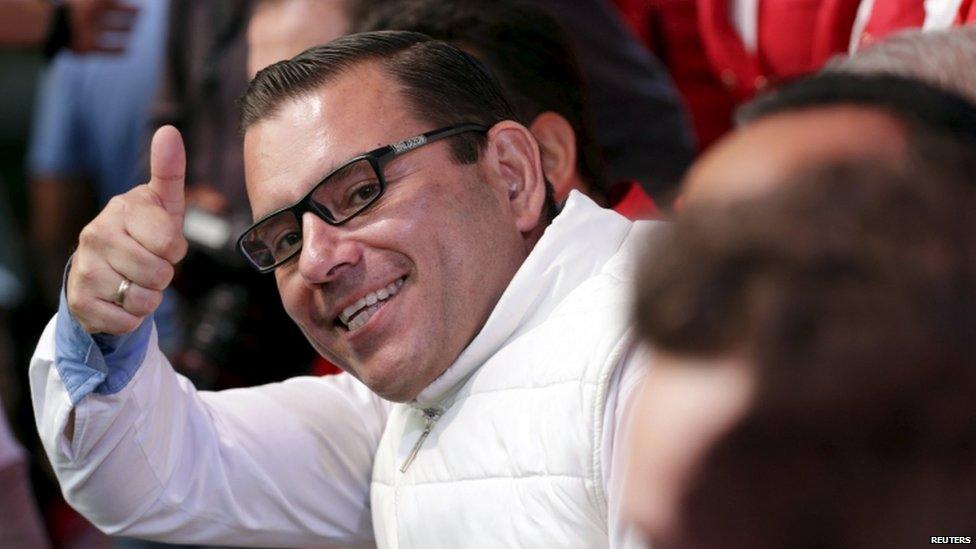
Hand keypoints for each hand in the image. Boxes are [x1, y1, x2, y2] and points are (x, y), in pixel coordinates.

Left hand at [66, 0, 138, 54]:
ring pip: (111, 31)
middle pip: (113, 16)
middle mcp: (94, 18)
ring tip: (134, 31)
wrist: (58, 24)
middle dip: (126, 14)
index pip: (112, 3)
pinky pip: (106, 50)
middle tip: (140, 12)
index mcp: (94, 5)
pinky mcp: (89, 47)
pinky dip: (117, 50)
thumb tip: (135, 2)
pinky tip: (127, 50)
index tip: (139, 5)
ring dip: (123, 31)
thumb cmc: (79, 7)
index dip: (124, 5)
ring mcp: (91, 33)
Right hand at [67, 126, 187, 333]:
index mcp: (121, 209)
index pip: (171, 242)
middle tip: (148, 265)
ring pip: (144, 300)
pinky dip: (132, 318)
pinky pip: (127, 321)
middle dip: (163, 276)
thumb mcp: (163, 203)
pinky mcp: (80, 301)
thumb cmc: (143, 233)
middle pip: (159, 274)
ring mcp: (85, 268)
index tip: (163, 244)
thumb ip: (169, 170)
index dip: (175, 251)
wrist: (104, 270)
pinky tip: (119, 300)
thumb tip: (169, 131)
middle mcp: (96, 234)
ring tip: (134, 282)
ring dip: (148, 298)